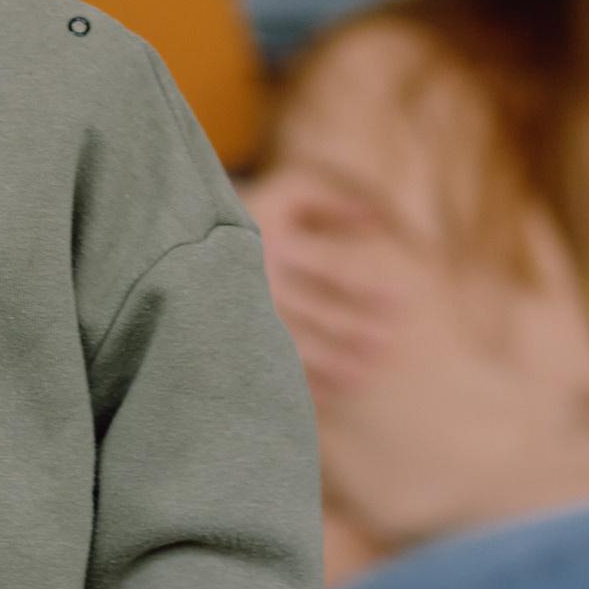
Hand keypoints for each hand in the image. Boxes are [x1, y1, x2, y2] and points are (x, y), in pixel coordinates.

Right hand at [246, 177, 402, 398]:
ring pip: (290, 342)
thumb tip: (377, 221)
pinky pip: (265, 360)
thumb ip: (333, 204)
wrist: (184, 232)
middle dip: (351, 330)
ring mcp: (242, 310)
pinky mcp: (232, 331)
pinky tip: (322, 395)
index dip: (368, 288)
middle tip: (387, 346)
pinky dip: (293, 380)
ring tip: (360, 376)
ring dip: (326, 362)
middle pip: (313, 312)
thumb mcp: (289, 193)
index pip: (331, 270)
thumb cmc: (252, 210)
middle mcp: (258, 280)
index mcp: (275, 244)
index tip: (404, 302)